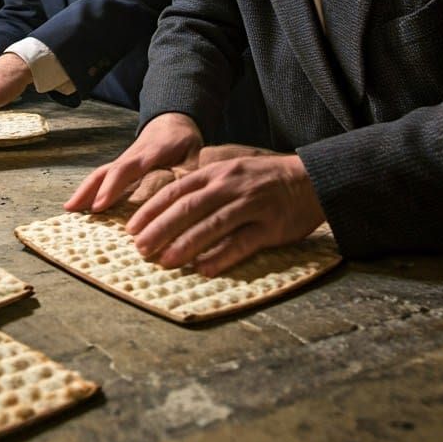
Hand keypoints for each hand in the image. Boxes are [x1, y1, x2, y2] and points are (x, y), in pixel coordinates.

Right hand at [65, 113, 203, 213]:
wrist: (172, 120)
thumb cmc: (184, 141)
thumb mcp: (196, 154)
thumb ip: (192, 173)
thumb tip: (190, 197)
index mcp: (149, 154)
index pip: (126, 170)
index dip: (112, 188)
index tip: (99, 206)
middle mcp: (131, 156)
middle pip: (106, 172)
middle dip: (89, 190)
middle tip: (74, 210)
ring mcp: (123, 160)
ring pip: (100, 173)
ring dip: (83, 190)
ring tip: (68, 209)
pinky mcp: (120, 165)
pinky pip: (101, 176)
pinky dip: (88, 189)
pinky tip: (79, 205)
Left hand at [124, 152, 325, 275]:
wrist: (311, 179)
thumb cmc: (263, 180)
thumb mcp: (229, 172)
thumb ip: (203, 186)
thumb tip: (168, 208)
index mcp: (216, 172)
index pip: (176, 191)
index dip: (152, 210)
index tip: (132, 229)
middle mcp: (230, 186)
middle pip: (188, 207)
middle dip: (161, 228)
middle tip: (140, 248)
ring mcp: (251, 205)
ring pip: (212, 224)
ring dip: (186, 244)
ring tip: (165, 261)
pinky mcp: (271, 225)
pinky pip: (243, 242)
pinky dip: (222, 256)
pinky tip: (204, 269)